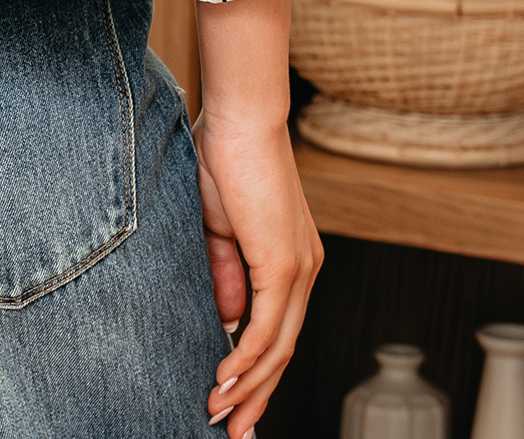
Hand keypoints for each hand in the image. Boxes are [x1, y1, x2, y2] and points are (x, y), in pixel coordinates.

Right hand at [194, 0, 322, 437]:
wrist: (240, 116)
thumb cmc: (225, 156)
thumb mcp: (219, 227)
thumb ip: (226, 274)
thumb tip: (228, 322)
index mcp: (291, 261)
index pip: (279, 331)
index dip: (258, 371)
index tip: (234, 400)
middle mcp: (305, 270)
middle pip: (284, 350)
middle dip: (258, 396)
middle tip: (233, 430)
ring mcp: (298, 268)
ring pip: (279, 347)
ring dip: (249, 386)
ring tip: (221, 415)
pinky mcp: (283, 262)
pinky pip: (268, 326)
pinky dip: (247, 358)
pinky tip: (226, 380)